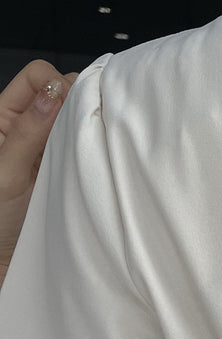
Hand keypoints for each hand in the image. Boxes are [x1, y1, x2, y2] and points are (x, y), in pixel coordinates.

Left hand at [0, 60, 78, 279]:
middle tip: (87, 132)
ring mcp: (50, 149)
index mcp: (4, 117)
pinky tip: (95, 164)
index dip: (57, 85)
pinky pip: (87, 149)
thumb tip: (55, 92)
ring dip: (87, 131)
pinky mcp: (68, 170)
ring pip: (77, 121)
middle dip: (79, 104)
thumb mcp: (7, 173)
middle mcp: (30, 127)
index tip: (73, 109)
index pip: (37, 77)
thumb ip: (29, 131)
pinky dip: (94, 152)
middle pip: (63, 93)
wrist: (6, 261)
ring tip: (90, 152)